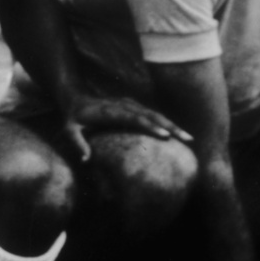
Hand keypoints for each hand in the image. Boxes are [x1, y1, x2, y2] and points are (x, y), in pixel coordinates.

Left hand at [57, 90, 190, 162]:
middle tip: (188, 139)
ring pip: (156, 114)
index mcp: (112, 111)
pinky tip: (177, 134)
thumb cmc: (74, 119)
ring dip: (173, 125)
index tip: (165, 137)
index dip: (151, 127)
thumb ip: (78, 144)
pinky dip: (166, 123)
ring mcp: (132, 105)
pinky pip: (153, 115)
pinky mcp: (135, 107)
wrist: (77, 99)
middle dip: (171, 127)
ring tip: (189, 138)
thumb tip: (86, 161)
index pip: (135, 118)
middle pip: (152, 115)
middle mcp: (125, 105)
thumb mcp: (70, 130)